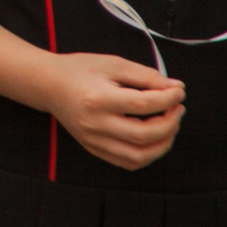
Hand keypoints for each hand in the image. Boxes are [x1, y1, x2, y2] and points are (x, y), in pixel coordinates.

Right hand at [41, 51, 183, 169]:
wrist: (47, 84)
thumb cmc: (79, 70)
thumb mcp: (113, 64)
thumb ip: (146, 75)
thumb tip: (175, 88)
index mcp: (98, 98)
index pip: (144, 104)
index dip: (169, 98)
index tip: (179, 91)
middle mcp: (95, 123)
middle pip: (144, 135)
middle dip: (170, 123)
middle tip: (177, 108)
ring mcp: (93, 140)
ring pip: (139, 156)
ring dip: (163, 144)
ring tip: (169, 126)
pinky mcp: (93, 148)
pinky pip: (128, 162)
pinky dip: (147, 154)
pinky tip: (153, 139)